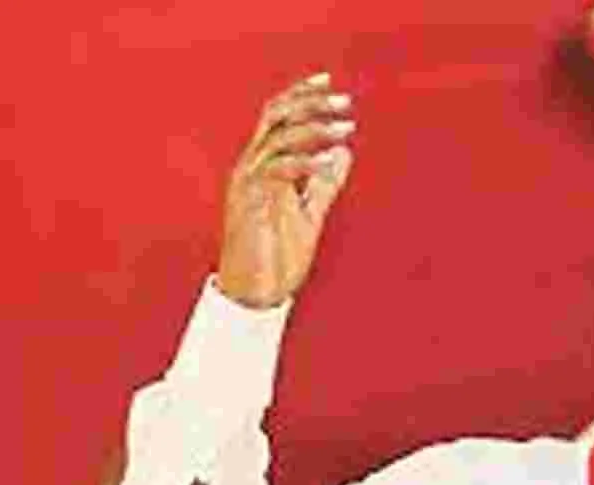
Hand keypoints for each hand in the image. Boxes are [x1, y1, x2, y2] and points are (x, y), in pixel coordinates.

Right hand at [216, 72, 355, 307]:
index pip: (277, 116)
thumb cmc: (277, 256)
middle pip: (275, 116)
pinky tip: (330, 161)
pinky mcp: (249, 201)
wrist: (256, 294)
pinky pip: (275, 169)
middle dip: (310, 103)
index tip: (329, 81)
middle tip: (346, 103)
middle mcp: (251, 167)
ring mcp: (247, 183)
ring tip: (345, 129)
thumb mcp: (309, 214)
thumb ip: (324, 183)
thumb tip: (345, 152)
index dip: (301, 95)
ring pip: (277, 137)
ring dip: (314, 130)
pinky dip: (305, 162)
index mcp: (264, 166)